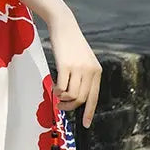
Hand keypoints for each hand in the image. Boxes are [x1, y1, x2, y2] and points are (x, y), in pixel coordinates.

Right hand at [48, 11, 101, 127]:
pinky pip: (62, 87)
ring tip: (56, 94)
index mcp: (97, 71)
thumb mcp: (83, 59)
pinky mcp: (65, 65)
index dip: (89, 112)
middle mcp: (90, 71)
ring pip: (71, 95)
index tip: (85, 124)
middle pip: (81, 99)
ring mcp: (78, 68)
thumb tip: (76, 96)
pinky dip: (56, 91)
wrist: (64, 25)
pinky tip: (52, 86)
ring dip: (62, 99)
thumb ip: (83, 75)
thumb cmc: (71, 42)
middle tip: (61, 106)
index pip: (94, 97)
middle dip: (70, 107)